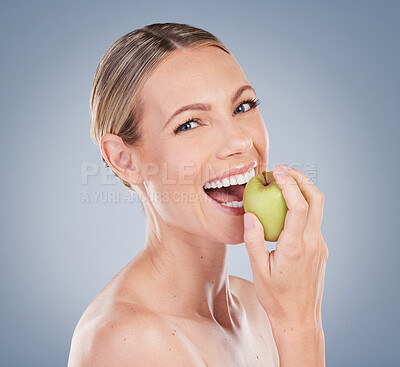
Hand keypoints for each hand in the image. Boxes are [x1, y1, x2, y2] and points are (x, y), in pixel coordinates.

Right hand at [243, 165, 327, 328]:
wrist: (299, 318)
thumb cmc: (276, 298)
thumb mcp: (258, 271)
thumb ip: (253, 241)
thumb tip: (250, 214)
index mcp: (295, 247)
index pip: (299, 206)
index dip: (290, 184)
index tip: (277, 172)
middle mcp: (312, 242)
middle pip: (316, 199)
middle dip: (301, 179)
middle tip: (283, 170)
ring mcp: (319, 245)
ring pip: (318, 208)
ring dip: (303, 190)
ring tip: (283, 183)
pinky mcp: (320, 249)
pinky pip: (313, 220)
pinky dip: (303, 205)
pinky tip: (286, 207)